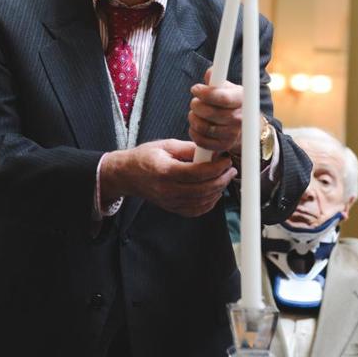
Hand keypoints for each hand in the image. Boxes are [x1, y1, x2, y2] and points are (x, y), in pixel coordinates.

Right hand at [100, 139, 235, 216]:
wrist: (127, 175)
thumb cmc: (145, 157)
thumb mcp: (166, 145)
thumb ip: (189, 148)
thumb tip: (211, 151)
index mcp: (165, 171)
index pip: (198, 173)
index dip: (216, 167)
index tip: (226, 160)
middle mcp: (167, 189)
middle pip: (203, 189)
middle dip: (222, 179)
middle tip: (230, 169)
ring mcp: (169, 202)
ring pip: (202, 201)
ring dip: (218, 190)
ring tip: (224, 178)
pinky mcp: (171, 208)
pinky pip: (195, 211)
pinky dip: (209, 203)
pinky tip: (214, 192)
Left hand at [188, 68, 243, 154]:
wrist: (246, 128)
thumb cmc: (233, 104)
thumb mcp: (229, 89)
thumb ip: (218, 80)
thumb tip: (211, 72)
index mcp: (241, 100)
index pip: (221, 97)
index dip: (205, 93)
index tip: (195, 89)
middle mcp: (239, 119)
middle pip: (209, 112)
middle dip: (196, 105)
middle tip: (195, 102)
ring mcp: (232, 135)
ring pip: (202, 126)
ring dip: (193, 118)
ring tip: (195, 114)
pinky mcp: (224, 146)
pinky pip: (201, 140)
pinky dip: (194, 132)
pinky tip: (196, 126)